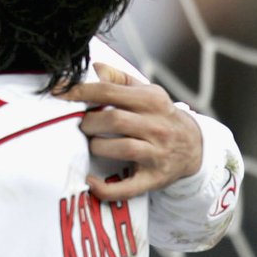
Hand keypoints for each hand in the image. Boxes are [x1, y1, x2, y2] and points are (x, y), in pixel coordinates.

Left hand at [63, 62, 201, 200]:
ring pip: (122, 148)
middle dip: (89, 122)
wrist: (196, 147)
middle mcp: (157, 126)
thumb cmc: (161, 117)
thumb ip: (120, 79)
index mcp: (152, 100)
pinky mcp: (154, 178)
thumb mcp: (148, 93)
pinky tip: (90, 181)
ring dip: (97, 146)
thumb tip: (95, 68)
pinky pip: (128, 187)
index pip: (110, 92)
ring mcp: (157, 153)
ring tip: (91, 144)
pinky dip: (106, 187)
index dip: (81, 92)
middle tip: (82, 125)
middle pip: (114, 120)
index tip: (60, 94)